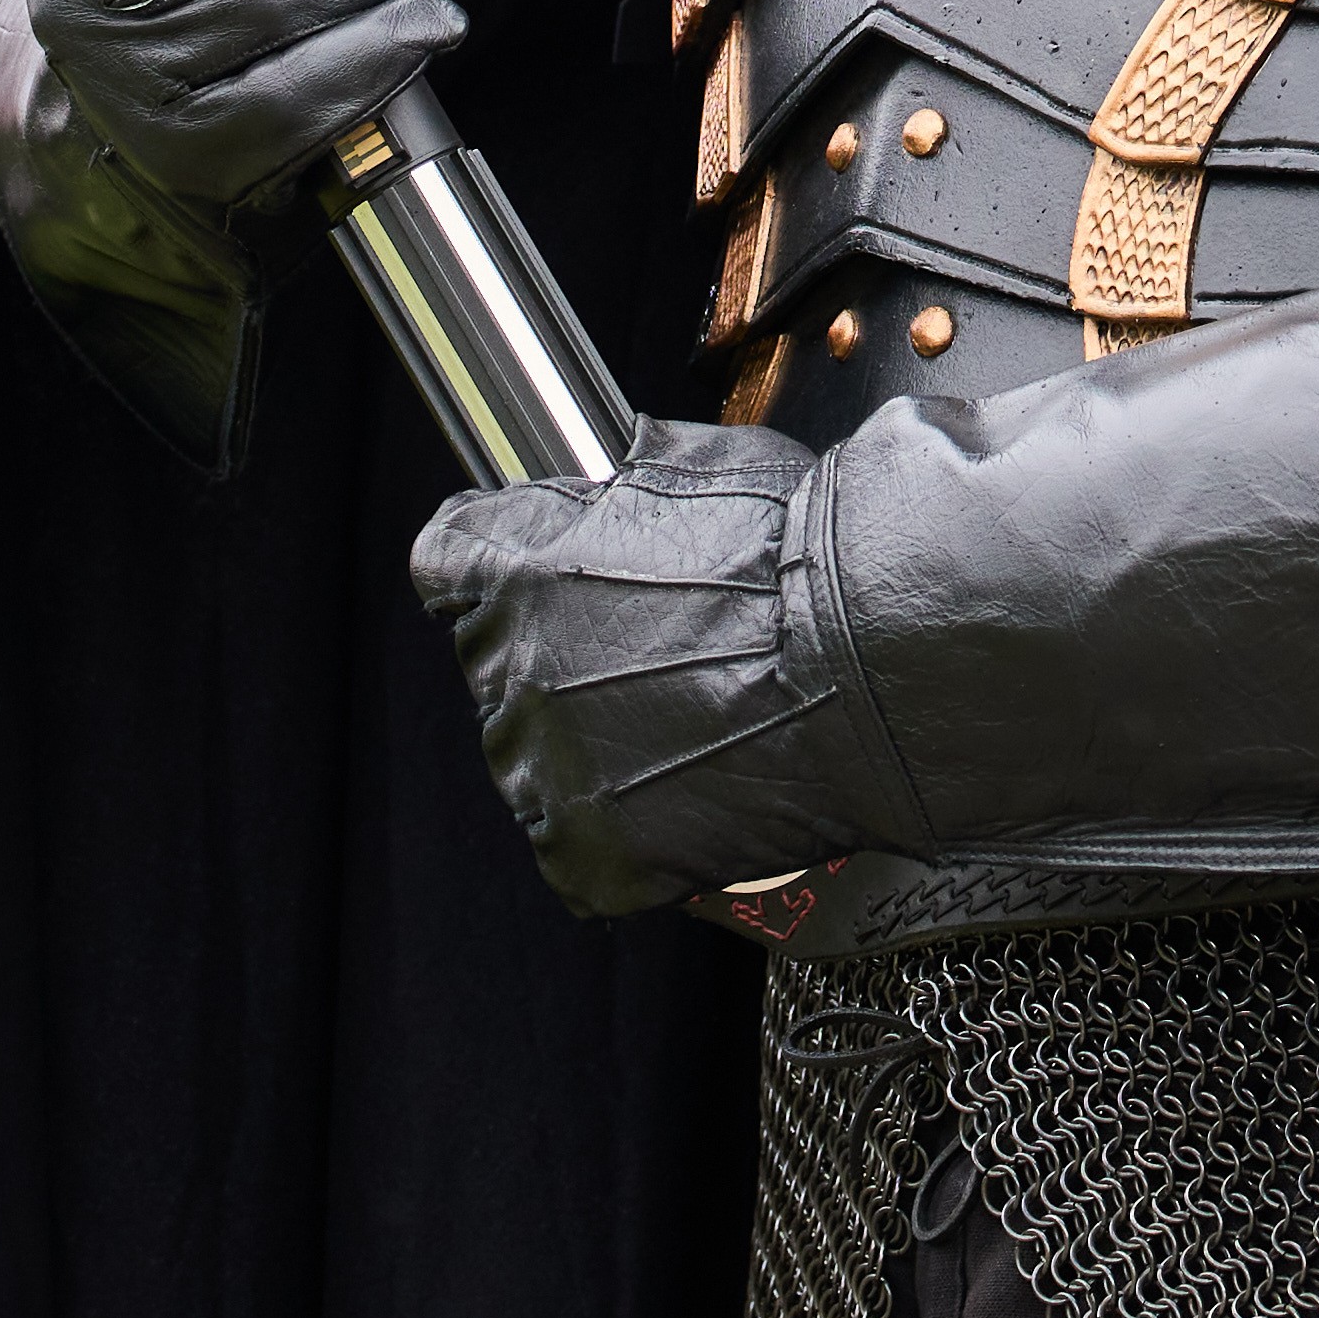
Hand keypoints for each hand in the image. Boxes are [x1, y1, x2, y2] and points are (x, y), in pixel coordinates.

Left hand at [411, 428, 847, 916]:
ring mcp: (545, 766)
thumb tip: (615, 475)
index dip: (499, 566)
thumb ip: (621, 483)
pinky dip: (622, 835)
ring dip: (590, 749)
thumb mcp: (696, 466)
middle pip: (500, 666)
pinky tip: (682, 796)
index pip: (448, 562)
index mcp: (515, 568)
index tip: (527, 577)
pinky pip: (578, 850)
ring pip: (537, 760)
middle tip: (655, 660)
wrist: (870, 659)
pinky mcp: (588, 851)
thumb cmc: (797, 558)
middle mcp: (511, 667)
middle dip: (564, 660)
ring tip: (684, 729)